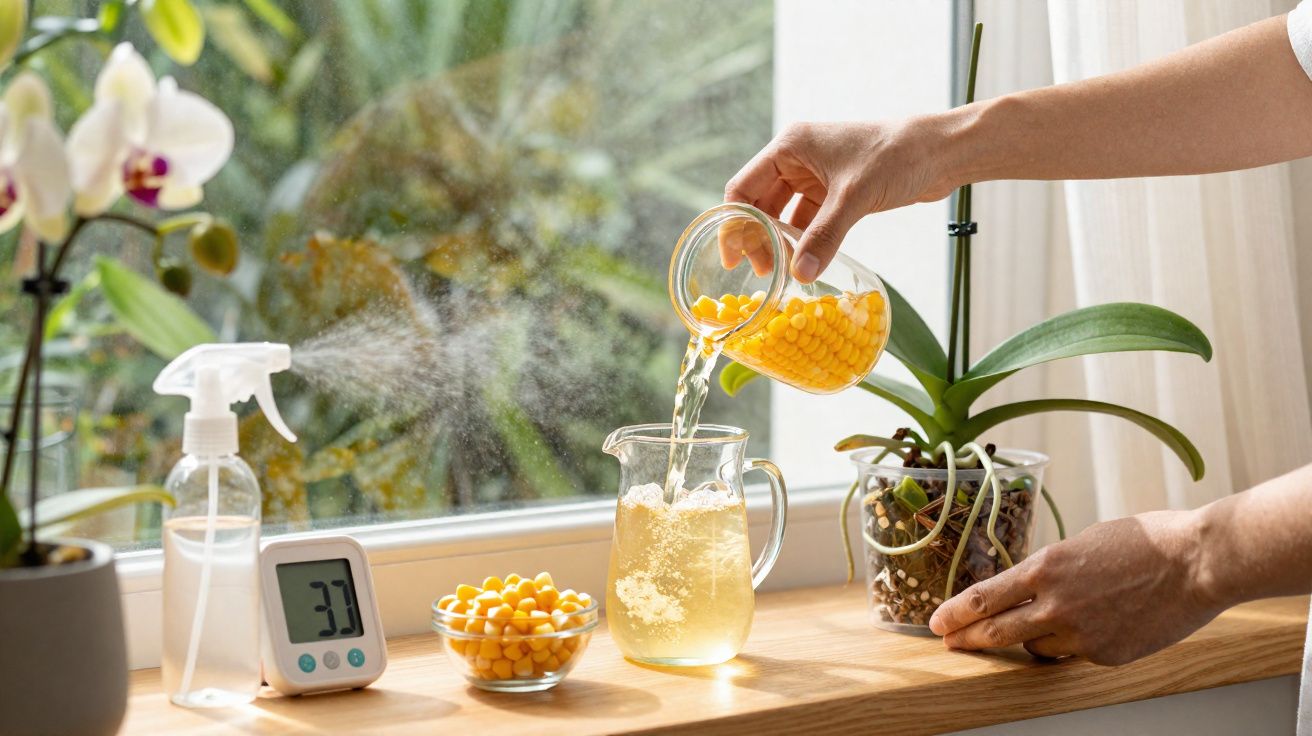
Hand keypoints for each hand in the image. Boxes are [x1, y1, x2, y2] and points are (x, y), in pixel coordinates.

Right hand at [723, 119, 955, 282]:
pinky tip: (805, 262)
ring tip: (782, 272)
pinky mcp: (835, 192)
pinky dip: (804, 241)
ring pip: (783, 214)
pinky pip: (807, 221)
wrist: (941, 152)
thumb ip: (824, 236)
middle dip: (758, 237)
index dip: (734, 223)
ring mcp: (816, 176)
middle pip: (760, 203)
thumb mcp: (854, 197)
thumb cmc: (896, 155)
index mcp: (790, 147)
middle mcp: (797, 159)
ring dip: (781, 242)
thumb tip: (799, 274)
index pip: (743, 187)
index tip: (733, 258)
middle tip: (763, 273)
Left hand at [927, 510, 1224, 665]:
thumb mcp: (1082, 544)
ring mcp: (1082, 634)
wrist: (1197, 562)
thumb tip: (1031, 587)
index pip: (985, 597)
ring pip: (1035, 648)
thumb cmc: (1146, 542)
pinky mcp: (1106, 654)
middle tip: (948, 642)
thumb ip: (1051, 570)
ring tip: (1034, 628)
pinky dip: (1072, 644)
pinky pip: (1074, 654)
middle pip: (996, 631)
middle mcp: (1057, 604)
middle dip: (967, 638)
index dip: (956, 612)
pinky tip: (1091, 627)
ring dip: (1027, 640)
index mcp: (1046, 568)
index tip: (937, 621)